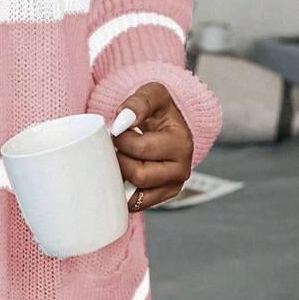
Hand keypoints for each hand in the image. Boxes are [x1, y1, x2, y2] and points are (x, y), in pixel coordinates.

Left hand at [109, 82, 192, 211]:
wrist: (165, 125)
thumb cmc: (157, 110)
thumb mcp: (152, 94)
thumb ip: (139, 102)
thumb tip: (124, 120)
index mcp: (182, 143)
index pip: (139, 148)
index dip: (121, 138)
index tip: (120, 129)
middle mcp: (182, 169)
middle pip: (137, 175)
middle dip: (119, 158)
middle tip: (117, 146)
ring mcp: (173, 187)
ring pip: (135, 193)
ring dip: (120, 175)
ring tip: (121, 158)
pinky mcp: (161, 197)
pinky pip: (135, 205)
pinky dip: (123, 193)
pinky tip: (121, 175)